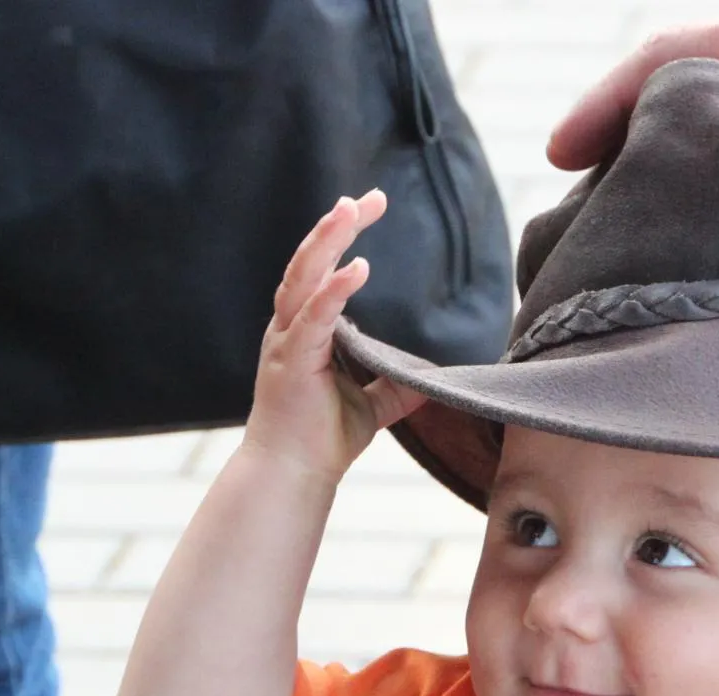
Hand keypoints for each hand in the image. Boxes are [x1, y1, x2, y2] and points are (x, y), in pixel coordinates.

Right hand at [246, 190, 425, 478]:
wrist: (293, 475)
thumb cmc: (321, 440)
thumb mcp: (372, 407)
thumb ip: (395, 385)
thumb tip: (432, 379)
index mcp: (304, 331)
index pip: (321, 271)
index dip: (341, 237)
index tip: (368, 206)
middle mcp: (290, 328)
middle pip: (308, 262)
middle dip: (336, 226)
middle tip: (368, 197)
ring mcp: (287, 342)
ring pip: (303, 278)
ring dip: (327, 242)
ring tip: (351, 211)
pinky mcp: (292, 361)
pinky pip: (314, 317)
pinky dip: (334, 290)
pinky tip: (357, 267)